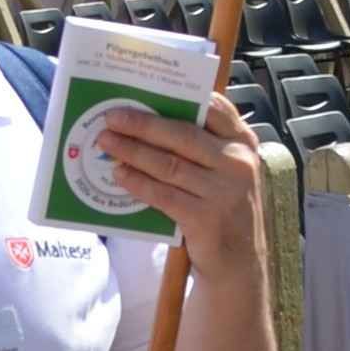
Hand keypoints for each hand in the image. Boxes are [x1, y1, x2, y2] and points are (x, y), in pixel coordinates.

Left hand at [98, 95, 268, 282]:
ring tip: (106, 142)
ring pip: (168, 164)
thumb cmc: (225, 208)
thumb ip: (204, 148)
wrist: (241, 262)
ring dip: (132, 151)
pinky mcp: (206, 218)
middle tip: (111, 117)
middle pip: (182, 135)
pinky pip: (163, 194)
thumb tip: (152, 122)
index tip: (147, 88)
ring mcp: (224, 191)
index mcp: (244, 143)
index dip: (181, 96)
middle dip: (142, 124)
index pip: (215, 108)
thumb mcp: (227, 172)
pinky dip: (138, 183)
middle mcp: (237, 162)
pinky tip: (119, 175)